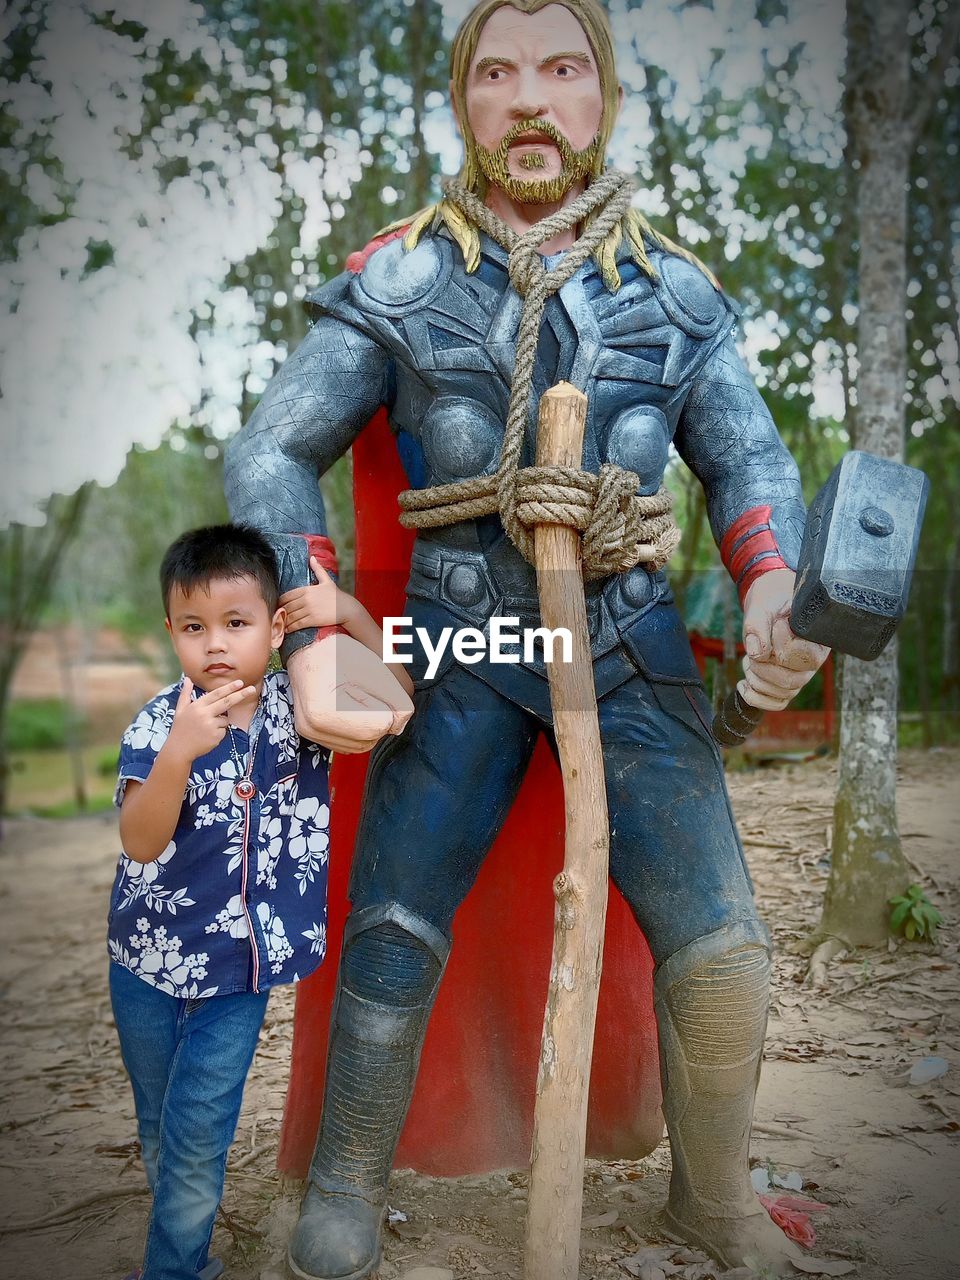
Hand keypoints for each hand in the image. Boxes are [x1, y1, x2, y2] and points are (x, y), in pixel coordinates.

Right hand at [164, 677, 257, 763]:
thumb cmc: (180, 728)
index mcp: (197, 706)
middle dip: (240, 695)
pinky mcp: (216, 736)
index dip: (229, 688)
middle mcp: (205, 714)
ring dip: (220, 722)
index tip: (240, 682)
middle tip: (252, 689)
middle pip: (227, 702)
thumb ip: (185, 694)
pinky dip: (218, 733)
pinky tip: (207, 736)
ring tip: (205, 729)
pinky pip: (224, 731)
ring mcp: (211, 725)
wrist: (179, 749)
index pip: (216, 694)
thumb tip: (188, 679)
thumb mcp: (180, 709)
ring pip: (225, 719)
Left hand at [280, 555, 356, 632]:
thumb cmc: (337, 595)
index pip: (287, 596)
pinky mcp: (313, 620)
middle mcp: (306, 599)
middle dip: (280, 612)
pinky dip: (291, 627)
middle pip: (287, 607)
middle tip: (276, 617)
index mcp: (306, 590)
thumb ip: (318, 569)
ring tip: (281, 624)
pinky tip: (287, 630)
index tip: (277, 606)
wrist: (347, 608)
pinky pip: (297, 624)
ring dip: (284, 621)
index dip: (280, 602)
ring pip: (291, 616)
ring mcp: (309, 610)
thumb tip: (312, 557)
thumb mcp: (327, 580)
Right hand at [287, 633, 413, 752]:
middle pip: (370, 739)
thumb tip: (401, 722)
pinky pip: (348, 744)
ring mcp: (309, 732)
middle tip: (369, 691)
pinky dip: (358, 730)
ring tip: (360, 697)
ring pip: (361, 745)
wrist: (306, 647)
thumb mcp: (372, 668)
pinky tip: (352, 707)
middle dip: (380, 718)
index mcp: (324, 710)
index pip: (379, 726)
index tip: (375, 688)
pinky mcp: (312, 734)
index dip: (387, 707)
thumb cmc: (337, 652)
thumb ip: (395, 698)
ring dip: (370, 726)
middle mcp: (311, 727)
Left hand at [739, 569, 828, 710]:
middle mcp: (813, 661)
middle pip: (791, 681)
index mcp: (816, 639)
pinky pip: (776, 703)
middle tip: (755, 645)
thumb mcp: (763, 604)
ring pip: (783, 693)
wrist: (769, 601)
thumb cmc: (771, 599)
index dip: (782, 644)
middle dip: (763, 666)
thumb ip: (759, 625)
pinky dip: (755, 698)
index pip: (804, 657)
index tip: (776, 625)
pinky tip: (743, 684)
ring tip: (750, 658)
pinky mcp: (785, 684)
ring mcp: (800, 675)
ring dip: (757, 678)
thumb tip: (757, 653)